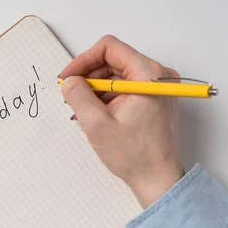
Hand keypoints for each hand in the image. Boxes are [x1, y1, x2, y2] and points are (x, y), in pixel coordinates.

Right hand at [59, 35, 183, 207]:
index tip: (68, 78)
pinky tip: (96, 115)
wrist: (158, 179)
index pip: (109, 48)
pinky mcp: (155, 99)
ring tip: (82, 111)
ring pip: (117, 75)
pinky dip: (107, 98)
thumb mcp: (97, 124)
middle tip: (71, 96)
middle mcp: (158, 76)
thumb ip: (78, 96)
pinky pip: (125, 88)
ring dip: (96, 89)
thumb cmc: (135, 156)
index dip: (83, 60)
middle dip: (88, 77)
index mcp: (148, 75)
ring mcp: (158, 88)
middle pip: (113, 61)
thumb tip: (69, 81)